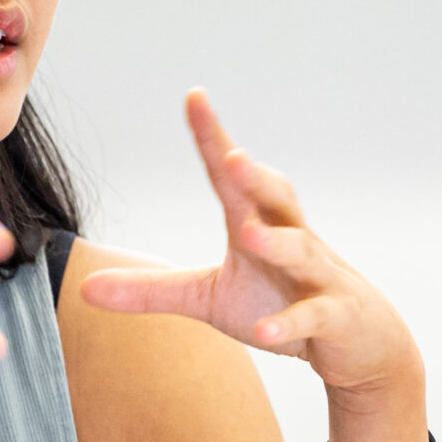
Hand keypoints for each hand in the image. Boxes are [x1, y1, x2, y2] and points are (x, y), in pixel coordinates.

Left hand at [81, 91, 423, 404]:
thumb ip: (152, 291)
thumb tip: (84, 288)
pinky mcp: (335, 318)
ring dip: (278, 243)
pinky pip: (314, 317)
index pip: (233, 177)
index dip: (215, 138)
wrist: (356, 343)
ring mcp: (318, 278)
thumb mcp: (209, 300)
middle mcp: (291, 240)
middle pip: (278, 198)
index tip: (195, 97)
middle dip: (257, 177)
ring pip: (302, 251)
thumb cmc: (279, 305)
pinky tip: (264, 331)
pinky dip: (290, 323)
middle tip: (231, 156)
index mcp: (257, 225)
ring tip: (250, 234)